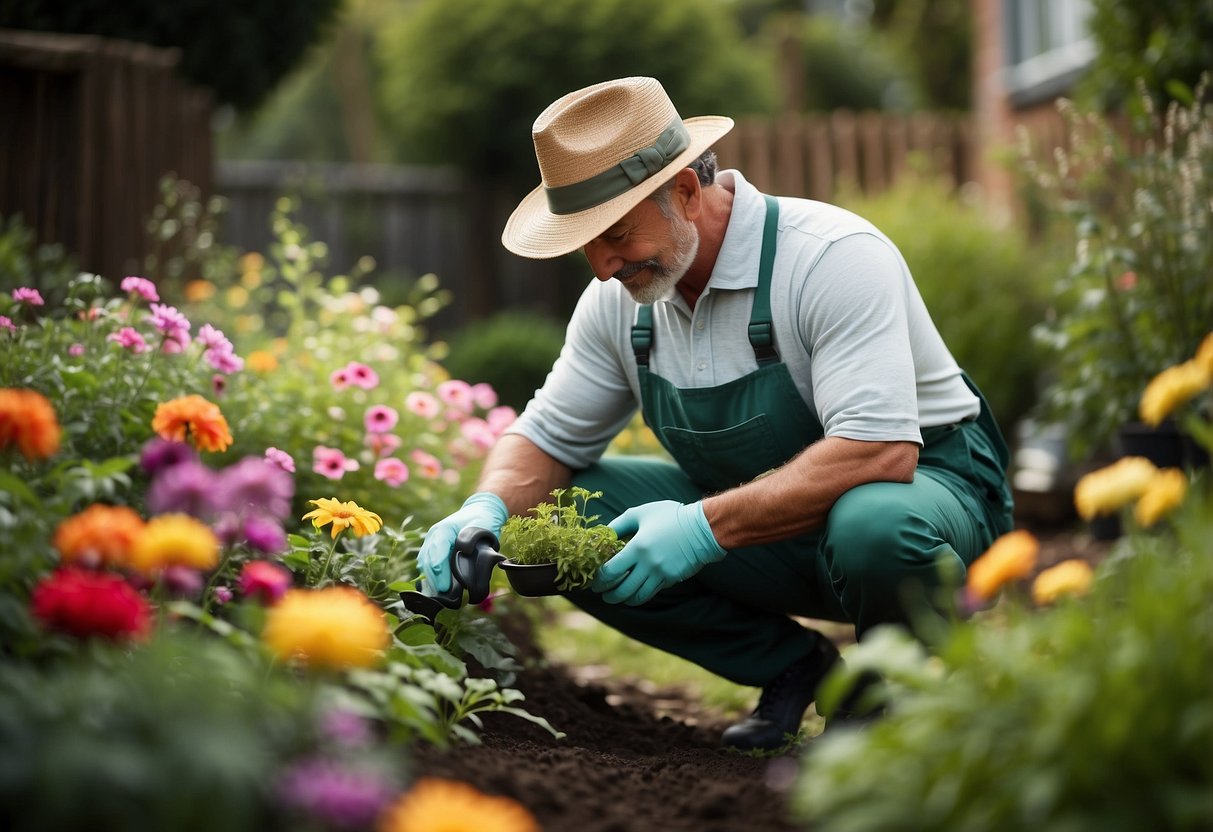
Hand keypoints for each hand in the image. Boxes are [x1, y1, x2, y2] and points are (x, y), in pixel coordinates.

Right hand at [418, 492, 507, 592]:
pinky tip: (436, 589)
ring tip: (439, 596)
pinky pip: (427, 564)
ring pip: (424, 563)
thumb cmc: (482, 520)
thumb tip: (463, 554)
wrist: (480, 511)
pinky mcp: (433, 548)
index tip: (444, 587)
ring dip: (430, 580)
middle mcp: (434, 535)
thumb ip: (472, 541)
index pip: (437, 552)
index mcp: (444, 529)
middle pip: (427, 560)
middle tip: (443, 596)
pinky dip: (430, 577)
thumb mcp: (482, 527)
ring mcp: (431, 541)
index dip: (440, 571)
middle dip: (434, 580)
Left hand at [592, 500, 725, 605]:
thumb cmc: (670, 516)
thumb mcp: (642, 513)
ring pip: (637, 596)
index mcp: (638, 546)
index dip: (599, 579)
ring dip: (623, 600)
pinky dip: (639, 596)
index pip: (611, 571)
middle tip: (601, 593)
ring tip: (615, 598)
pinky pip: (651, 592)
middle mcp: (648, 564)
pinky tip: (632, 595)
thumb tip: (603, 535)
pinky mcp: (671, 579)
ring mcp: (661, 574)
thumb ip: (620, 524)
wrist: (702, 528)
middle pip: (622, 588)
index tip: (594, 580)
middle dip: (608, 594)